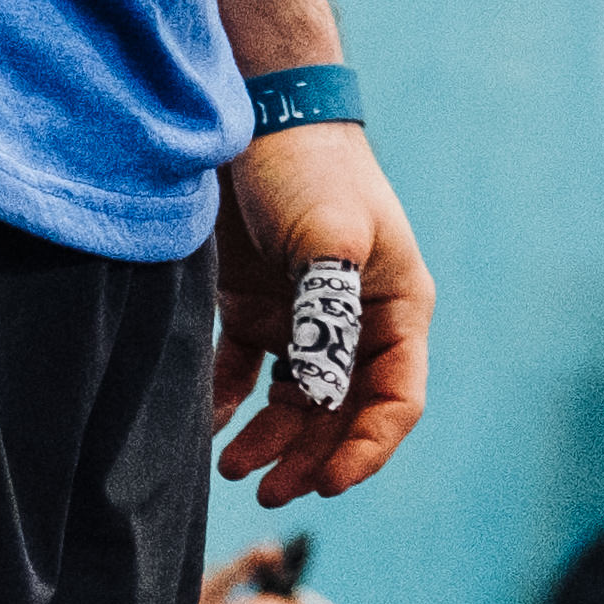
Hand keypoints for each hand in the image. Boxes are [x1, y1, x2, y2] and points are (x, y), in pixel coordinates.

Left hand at [212, 122, 432, 500]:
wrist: (256, 113)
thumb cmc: (309, 170)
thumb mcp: (328, 238)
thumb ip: (329, 316)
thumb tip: (323, 393)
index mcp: (394, 309)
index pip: (395, 400)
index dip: (367, 448)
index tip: (327, 485)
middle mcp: (354, 321)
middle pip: (342, 413)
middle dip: (310, 456)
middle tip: (268, 490)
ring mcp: (305, 315)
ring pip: (296, 402)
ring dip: (272, 440)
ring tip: (232, 466)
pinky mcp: (258, 306)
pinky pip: (247, 373)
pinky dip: (229, 402)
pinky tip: (208, 424)